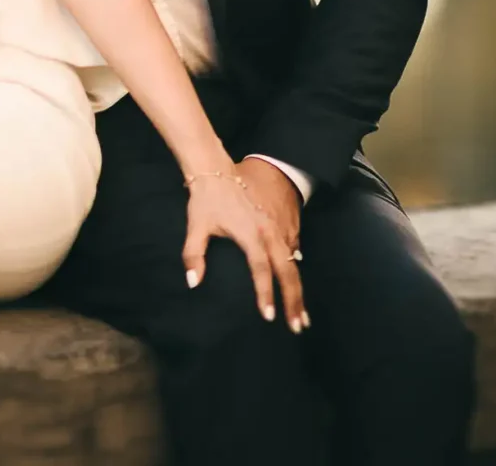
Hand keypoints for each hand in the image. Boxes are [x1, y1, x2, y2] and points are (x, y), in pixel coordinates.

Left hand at [181, 169, 308, 332]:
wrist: (220, 168)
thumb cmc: (207, 198)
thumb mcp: (196, 224)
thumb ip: (193, 255)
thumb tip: (193, 283)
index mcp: (250, 234)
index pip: (261, 270)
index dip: (265, 294)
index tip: (269, 316)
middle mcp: (269, 232)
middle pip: (288, 271)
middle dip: (294, 300)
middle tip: (298, 326)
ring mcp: (279, 227)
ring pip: (294, 263)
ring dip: (298, 289)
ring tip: (302, 315)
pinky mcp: (283, 222)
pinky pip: (294, 249)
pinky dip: (297, 269)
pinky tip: (296, 286)